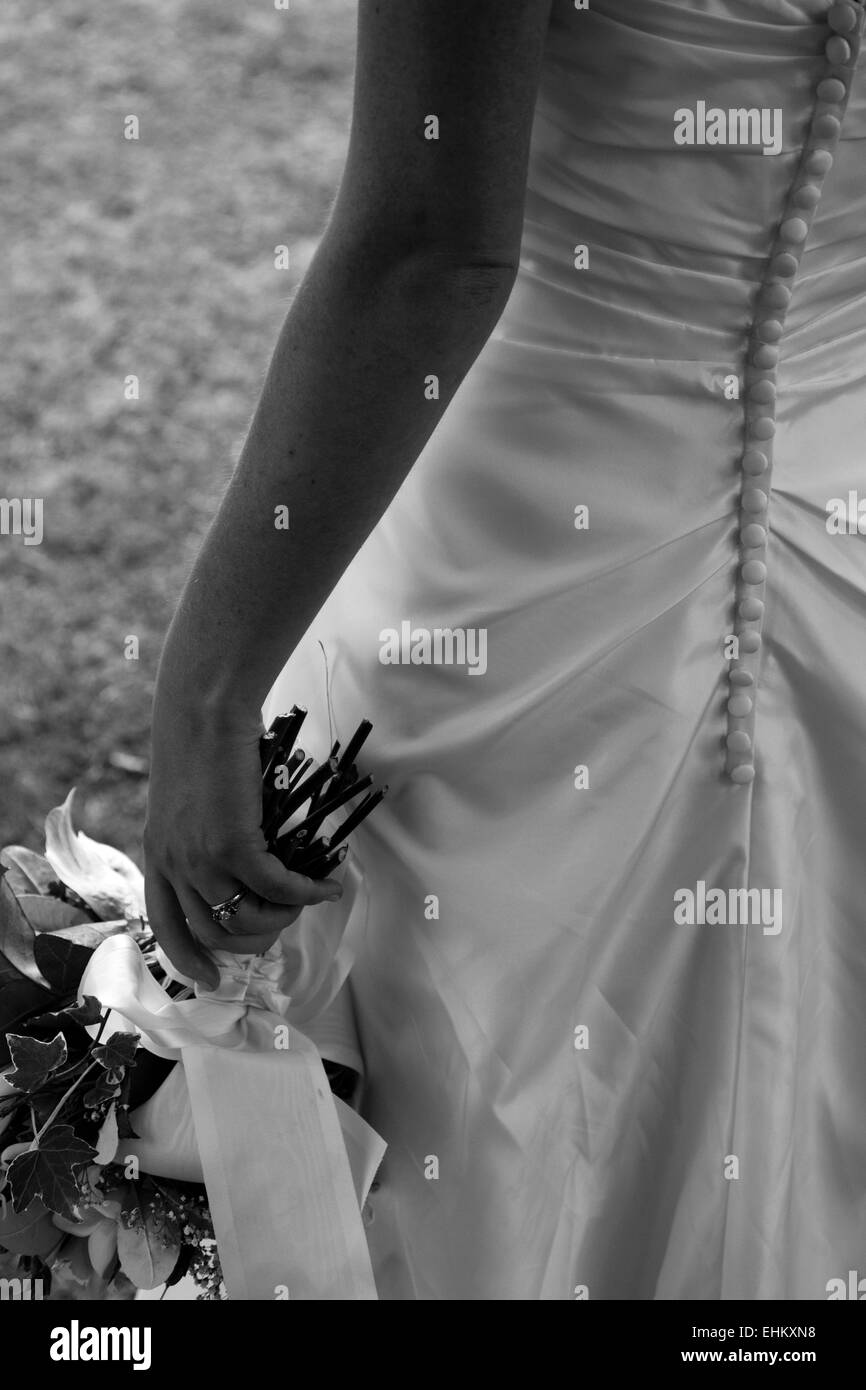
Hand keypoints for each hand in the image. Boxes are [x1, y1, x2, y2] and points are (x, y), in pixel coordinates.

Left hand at [143, 690, 342, 988]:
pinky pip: (277, 888)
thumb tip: (240, 861)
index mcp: (157, 857)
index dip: (190, 960)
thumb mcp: (187, 802)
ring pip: (245, 919)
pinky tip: (327, 884)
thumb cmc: (202, 744)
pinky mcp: (233, 845)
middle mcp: (174, 866)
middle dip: (254, 940)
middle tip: (283, 924)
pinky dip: (306, 893)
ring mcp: (201, 859)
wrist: (204, 711)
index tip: (213, 980)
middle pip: (213, 934)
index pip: (166, 928)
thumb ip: (200, 836)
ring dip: (282, 918)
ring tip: (306, 898)